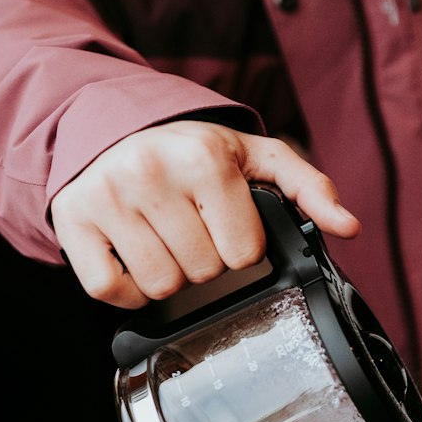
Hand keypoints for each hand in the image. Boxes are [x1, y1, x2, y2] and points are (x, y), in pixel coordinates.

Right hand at [50, 120, 359, 308]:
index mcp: (204, 158)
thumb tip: (349, 227)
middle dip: (206, 261)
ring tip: (164, 239)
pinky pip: (110, 291)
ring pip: (161, 288)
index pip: (244, 253)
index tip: (225, 223)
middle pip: (204, 274)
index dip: (240, 247)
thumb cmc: (192, 153)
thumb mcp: (255, 157)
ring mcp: (107, 198)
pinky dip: (126, 290)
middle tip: (191, 229)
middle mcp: (150, 173)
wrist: (113, 129)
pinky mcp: (72, 221)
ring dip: (170, 277)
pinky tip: (134, 256)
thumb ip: (309, 188)